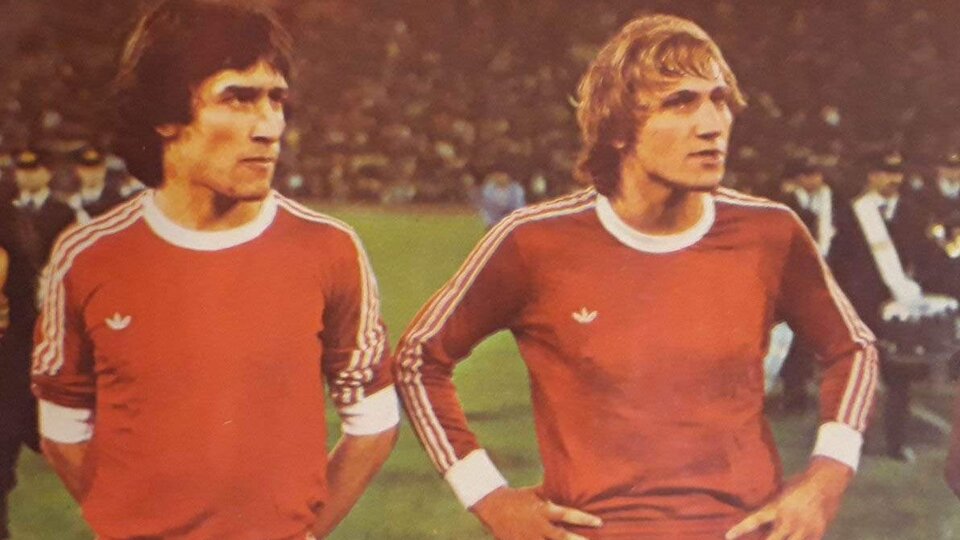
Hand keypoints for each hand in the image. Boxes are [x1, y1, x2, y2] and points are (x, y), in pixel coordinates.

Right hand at [471, 486, 602, 539]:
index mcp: (543, 511)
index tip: (599, 523)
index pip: (567, 515)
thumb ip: (551, 492)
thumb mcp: (535, 493)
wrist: (492, 506)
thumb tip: (568, 482)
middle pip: (561, 537)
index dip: (583, 519)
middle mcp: (538, 527)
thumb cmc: (518, 497)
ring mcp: (528, 538)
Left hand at [725, 457, 852, 539]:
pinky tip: (793, 538)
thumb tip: (753, 511)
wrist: (826, 483)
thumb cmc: (798, 485)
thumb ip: (770, 505)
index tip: (728, 536)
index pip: (754, 520)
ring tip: (772, 539)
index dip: (740, 529)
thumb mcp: (780, 492)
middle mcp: (789, 520)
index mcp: (777, 507)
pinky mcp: (816, 534)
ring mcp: (804, 529)